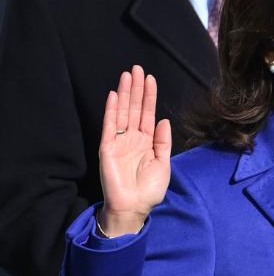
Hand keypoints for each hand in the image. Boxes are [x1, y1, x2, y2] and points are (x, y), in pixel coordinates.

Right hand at [97, 65, 171, 236]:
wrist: (134, 207)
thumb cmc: (149, 189)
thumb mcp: (163, 163)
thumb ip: (163, 142)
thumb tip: (163, 120)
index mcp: (146, 142)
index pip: (147, 114)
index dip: (149, 96)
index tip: (151, 79)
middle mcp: (132, 138)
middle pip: (134, 108)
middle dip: (136, 89)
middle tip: (137, 68)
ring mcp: (119, 142)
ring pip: (123, 112)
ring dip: (125, 93)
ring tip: (127, 75)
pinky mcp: (108, 148)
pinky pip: (110, 126)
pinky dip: (112, 110)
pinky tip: (114, 95)